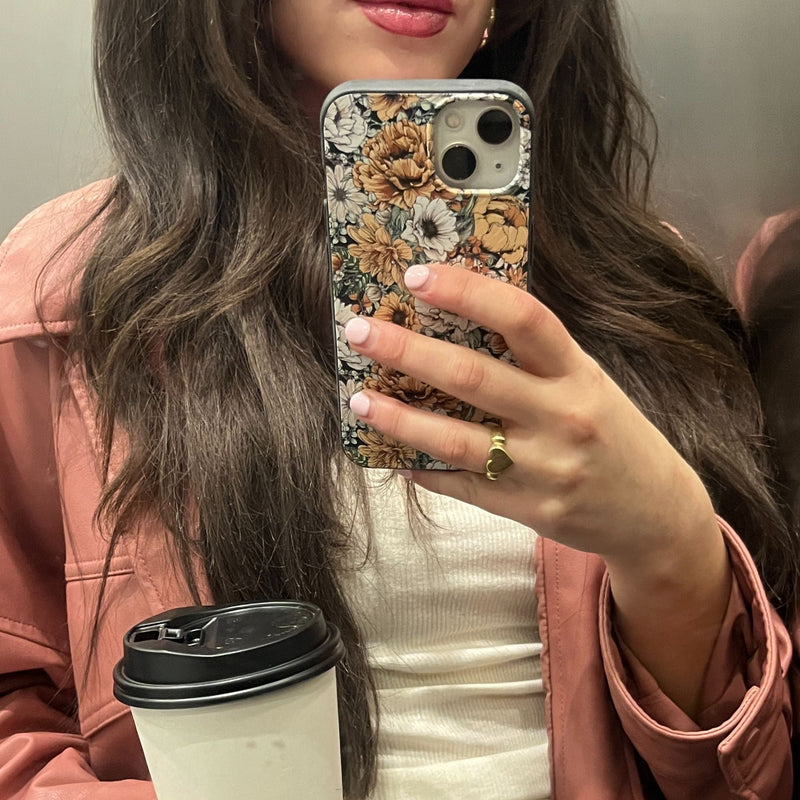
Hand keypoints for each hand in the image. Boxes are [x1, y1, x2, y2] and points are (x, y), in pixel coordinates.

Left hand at [344, 262, 718, 572]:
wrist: (656, 514)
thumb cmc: (614, 433)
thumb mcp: (589, 381)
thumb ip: (537, 357)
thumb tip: (459, 321)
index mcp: (580, 373)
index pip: (523, 319)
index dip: (468, 292)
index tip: (416, 276)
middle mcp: (564, 417)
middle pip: (474, 378)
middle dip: (409, 351)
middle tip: (361, 331)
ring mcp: (545, 469)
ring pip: (457, 441)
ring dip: (400, 419)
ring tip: (358, 399)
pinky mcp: (529, 510)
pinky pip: (463, 487)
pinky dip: (422, 468)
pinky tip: (391, 456)